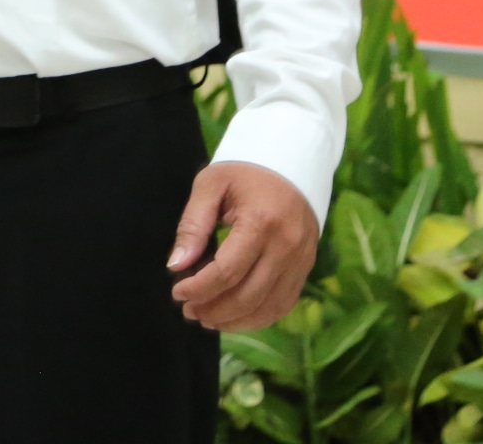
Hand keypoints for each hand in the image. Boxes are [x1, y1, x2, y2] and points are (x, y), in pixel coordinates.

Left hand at [169, 161, 319, 331]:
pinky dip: (258, 318)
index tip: (177, 293)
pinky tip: (235, 317)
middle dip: (213, 310)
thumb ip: (192, 225)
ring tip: (207, 318)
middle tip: (188, 310)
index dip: (198, 289)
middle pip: (248, 297)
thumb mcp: (210, 185)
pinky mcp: (306, 267)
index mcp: (261, 222)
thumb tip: (176, 266)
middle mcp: (286, 246)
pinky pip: (283, 305)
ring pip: (267, 308)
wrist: (290, 161)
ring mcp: (300, 260)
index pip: (226, 272)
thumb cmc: (244, 171)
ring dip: (234, 321)